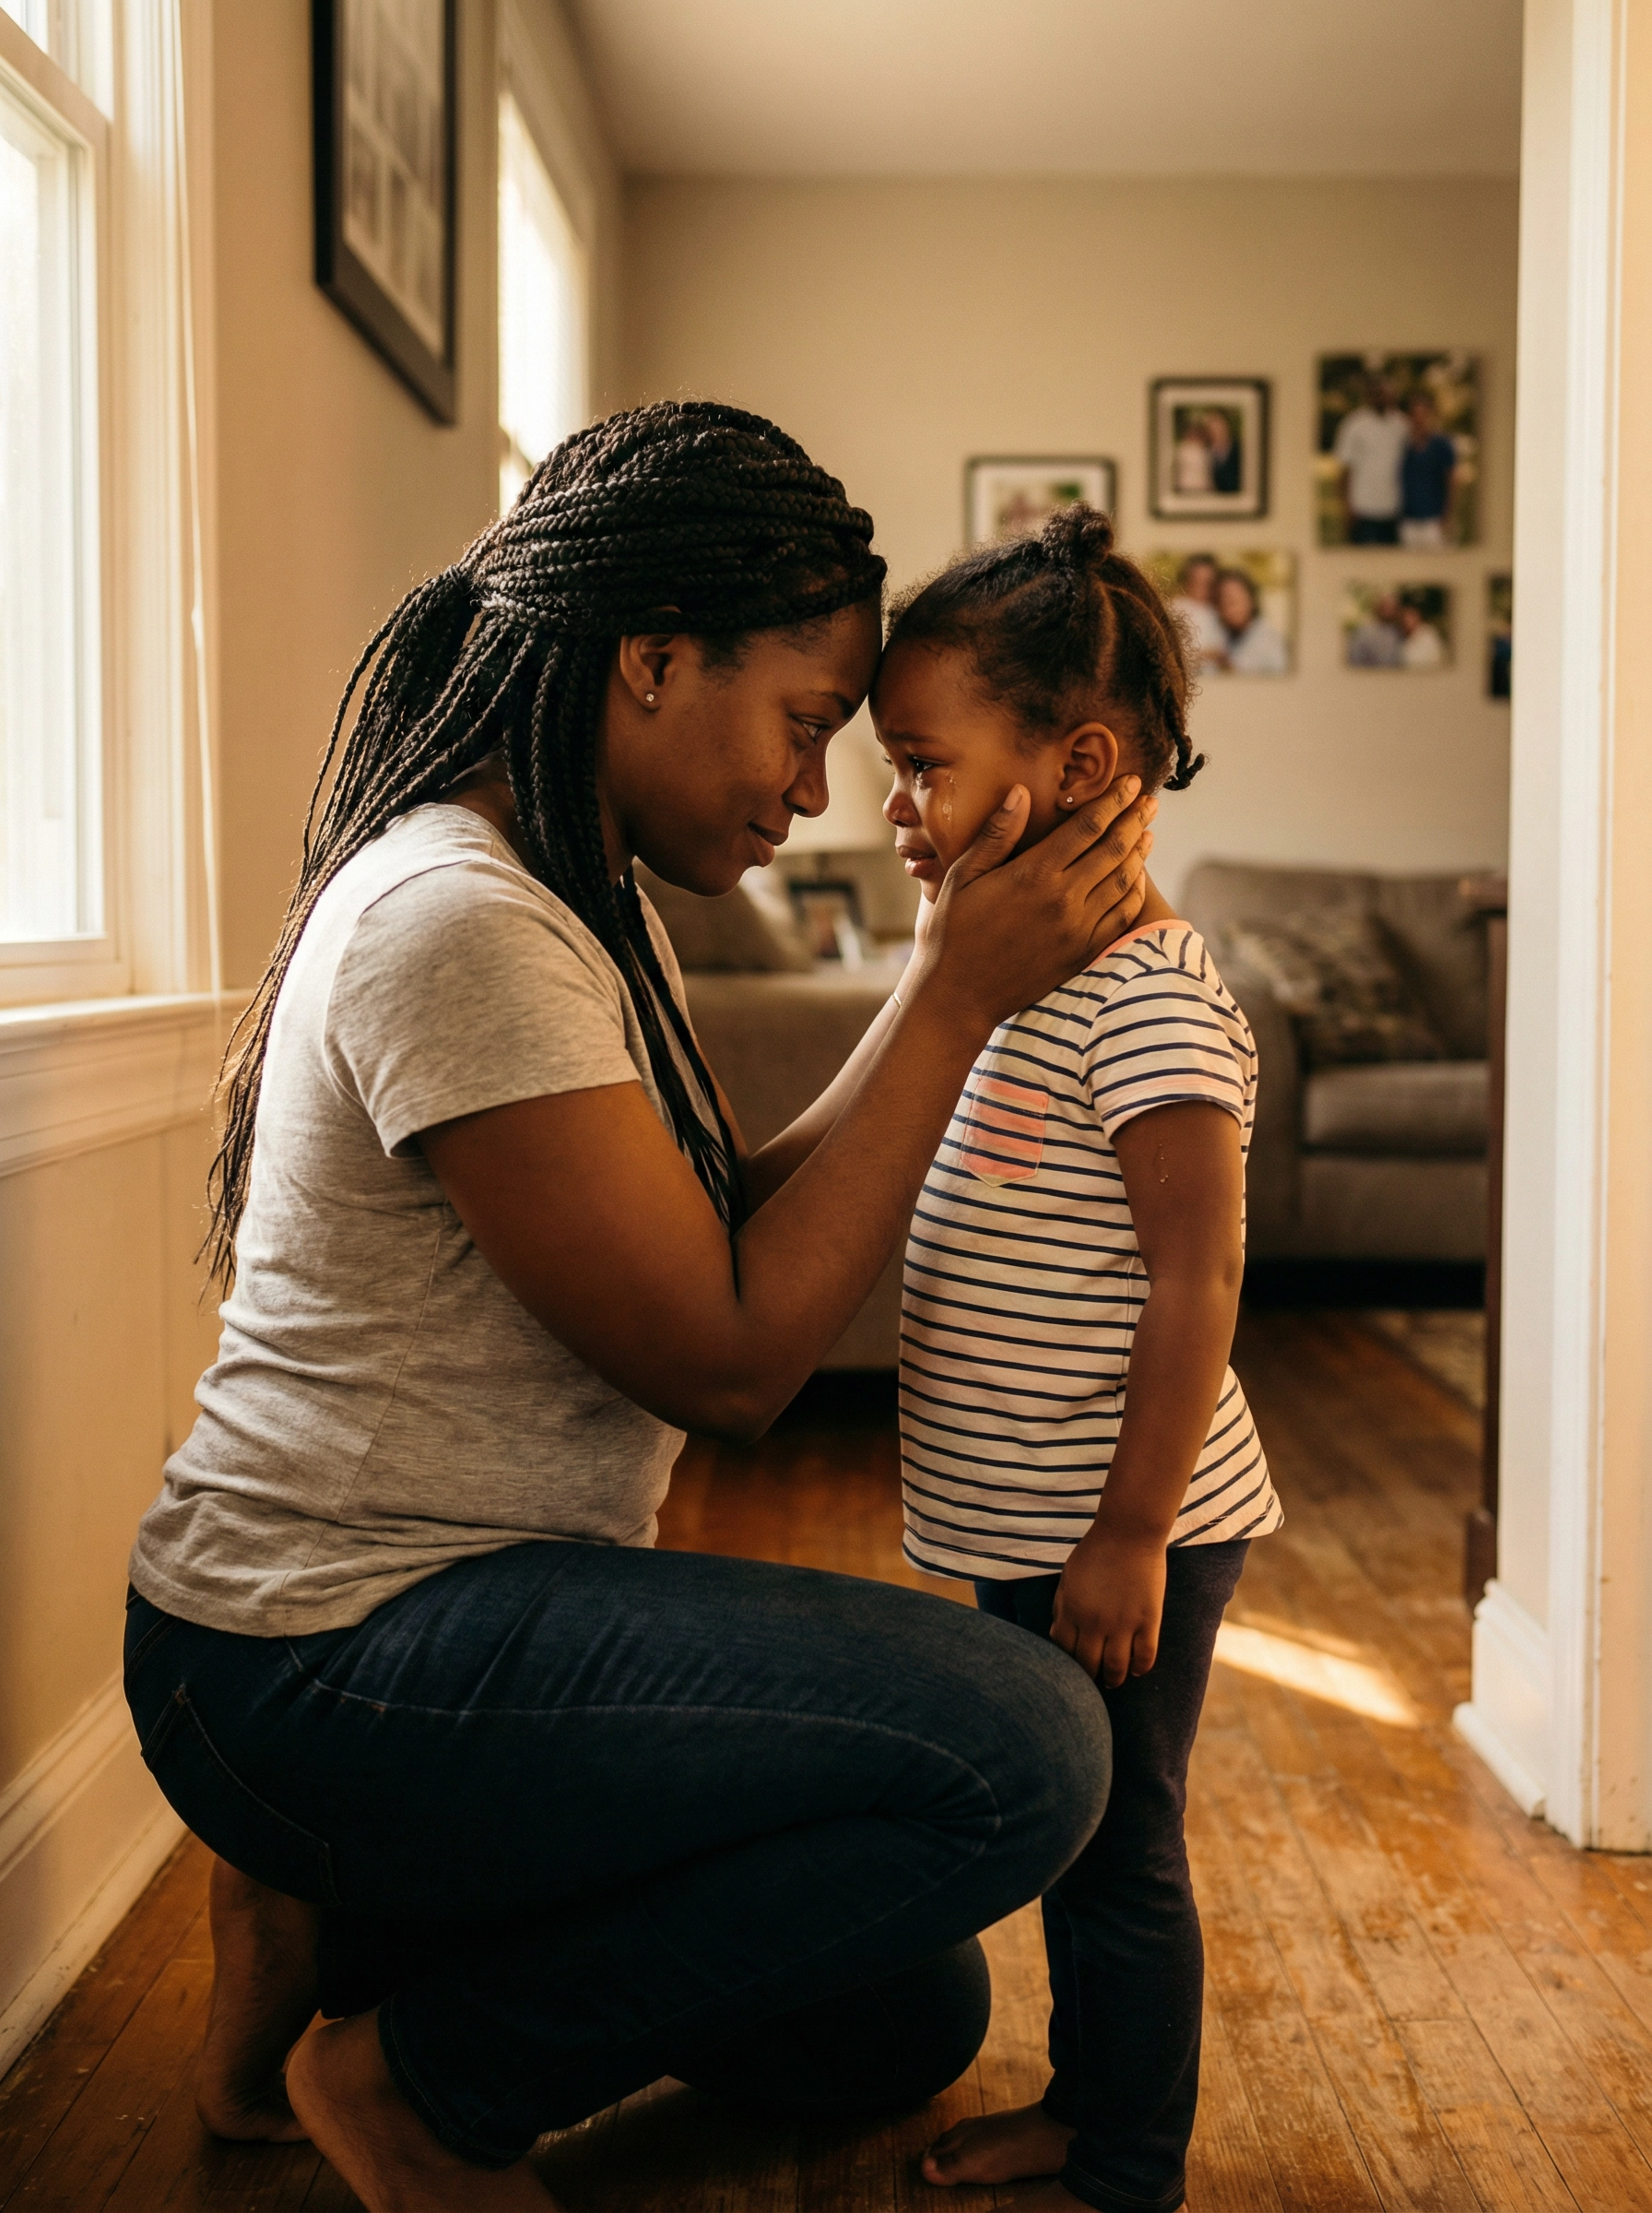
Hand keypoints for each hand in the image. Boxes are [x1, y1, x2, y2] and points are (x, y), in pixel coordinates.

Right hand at [914, 775, 1154, 1029]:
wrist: (959, 995)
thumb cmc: (953, 931)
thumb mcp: (964, 876)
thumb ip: (997, 834)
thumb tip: (1021, 792)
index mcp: (1034, 875)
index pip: (1087, 827)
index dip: (1113, 801)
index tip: (1130, 783)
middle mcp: (1063, 900)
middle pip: (1114, 849)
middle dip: (1135, 820)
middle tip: (1149, 801)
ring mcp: (1077, 930)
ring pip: (1124, 882)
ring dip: (1139, 853)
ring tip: (1148, 832)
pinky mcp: (1082, 954)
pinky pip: (1121, 918)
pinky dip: (1135, 893)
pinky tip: (1137, 878)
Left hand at [1050, 1529, 1166, 1686]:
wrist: (1128, 1532)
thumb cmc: (1094, 1552)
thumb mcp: (1068, 1578)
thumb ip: (1061, 1607)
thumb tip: (1056, 1633)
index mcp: (1072, 1611)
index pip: (1064, 1652)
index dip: (1066, 1664)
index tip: (1071, 1667)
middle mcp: (1096, 1623)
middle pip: (1089, 1666)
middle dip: (1088, 1677)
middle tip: (1092, 1678)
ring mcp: (1124, 1623)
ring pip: (1117, 1668)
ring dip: (1114, 1679)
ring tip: (1113, 1680)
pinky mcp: (1148, 1620)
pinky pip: (1146, 1657)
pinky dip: (1140, 1669)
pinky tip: (1136, 1669)